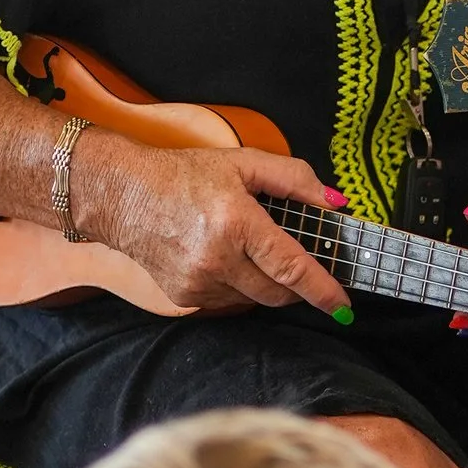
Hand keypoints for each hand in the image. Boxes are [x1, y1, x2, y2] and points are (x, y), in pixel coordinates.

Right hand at [80, 136, 350, 316]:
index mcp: (236, 222)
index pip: (291, 267)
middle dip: (297, 288)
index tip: (343, 305)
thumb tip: (334, 201)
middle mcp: (217, 258)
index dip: (321, 289)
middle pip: (277, 293)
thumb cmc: (182, 176)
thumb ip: (294, 179)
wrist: (124, 195)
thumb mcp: (243, 163)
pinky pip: (228, 299)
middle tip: (302, 269)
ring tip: (248, 250)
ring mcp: (199, 281)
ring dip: (264, 282)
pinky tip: (222, 258)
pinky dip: (237, 284)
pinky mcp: (184, 295)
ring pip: (253, 299)